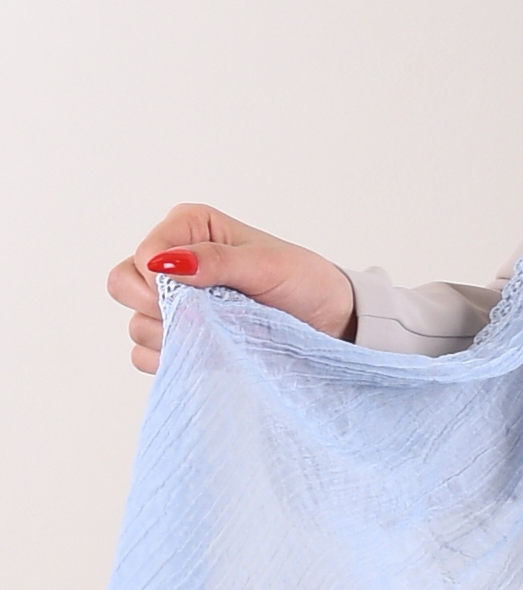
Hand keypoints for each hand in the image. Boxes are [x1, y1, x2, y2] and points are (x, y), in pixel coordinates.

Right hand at [109, 204, 355, 373]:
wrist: (331, 324)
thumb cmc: (306, 284)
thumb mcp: (268, 265)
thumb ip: (217, 260)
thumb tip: (165, 263)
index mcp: (189, 228)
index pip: (142, 253)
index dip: (158, 277)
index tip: (197, 292)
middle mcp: (174, 263)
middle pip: (123, 285)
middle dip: (158, 308)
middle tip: (204, 316)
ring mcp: (174, 305)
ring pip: (136, 325)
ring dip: (175, 337)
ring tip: (222, 333)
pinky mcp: (179, 341)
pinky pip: (147, 357)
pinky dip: (174, 361)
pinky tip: (210, 354)